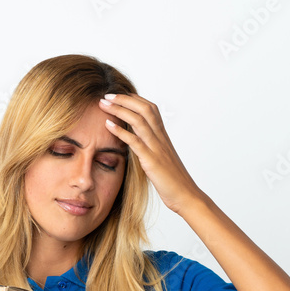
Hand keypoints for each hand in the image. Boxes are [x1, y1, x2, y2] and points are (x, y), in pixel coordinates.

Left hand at [98, 93, 205, 214]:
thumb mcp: (161, 160)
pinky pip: (135, 141)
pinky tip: (108, 124)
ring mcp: (156, 148)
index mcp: (163, 137)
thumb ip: (151, 148)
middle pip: (144, 109)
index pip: (150, 109)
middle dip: (124, 99)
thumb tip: (139, 143)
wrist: (186, 195)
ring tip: (103, 104)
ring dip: (119, 109)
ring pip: (139, 120)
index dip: (134, 99)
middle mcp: (160, 138)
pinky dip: (120, 130)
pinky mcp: (151, 161)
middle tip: (106, 95)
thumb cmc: (173, 181)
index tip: (118, 95)